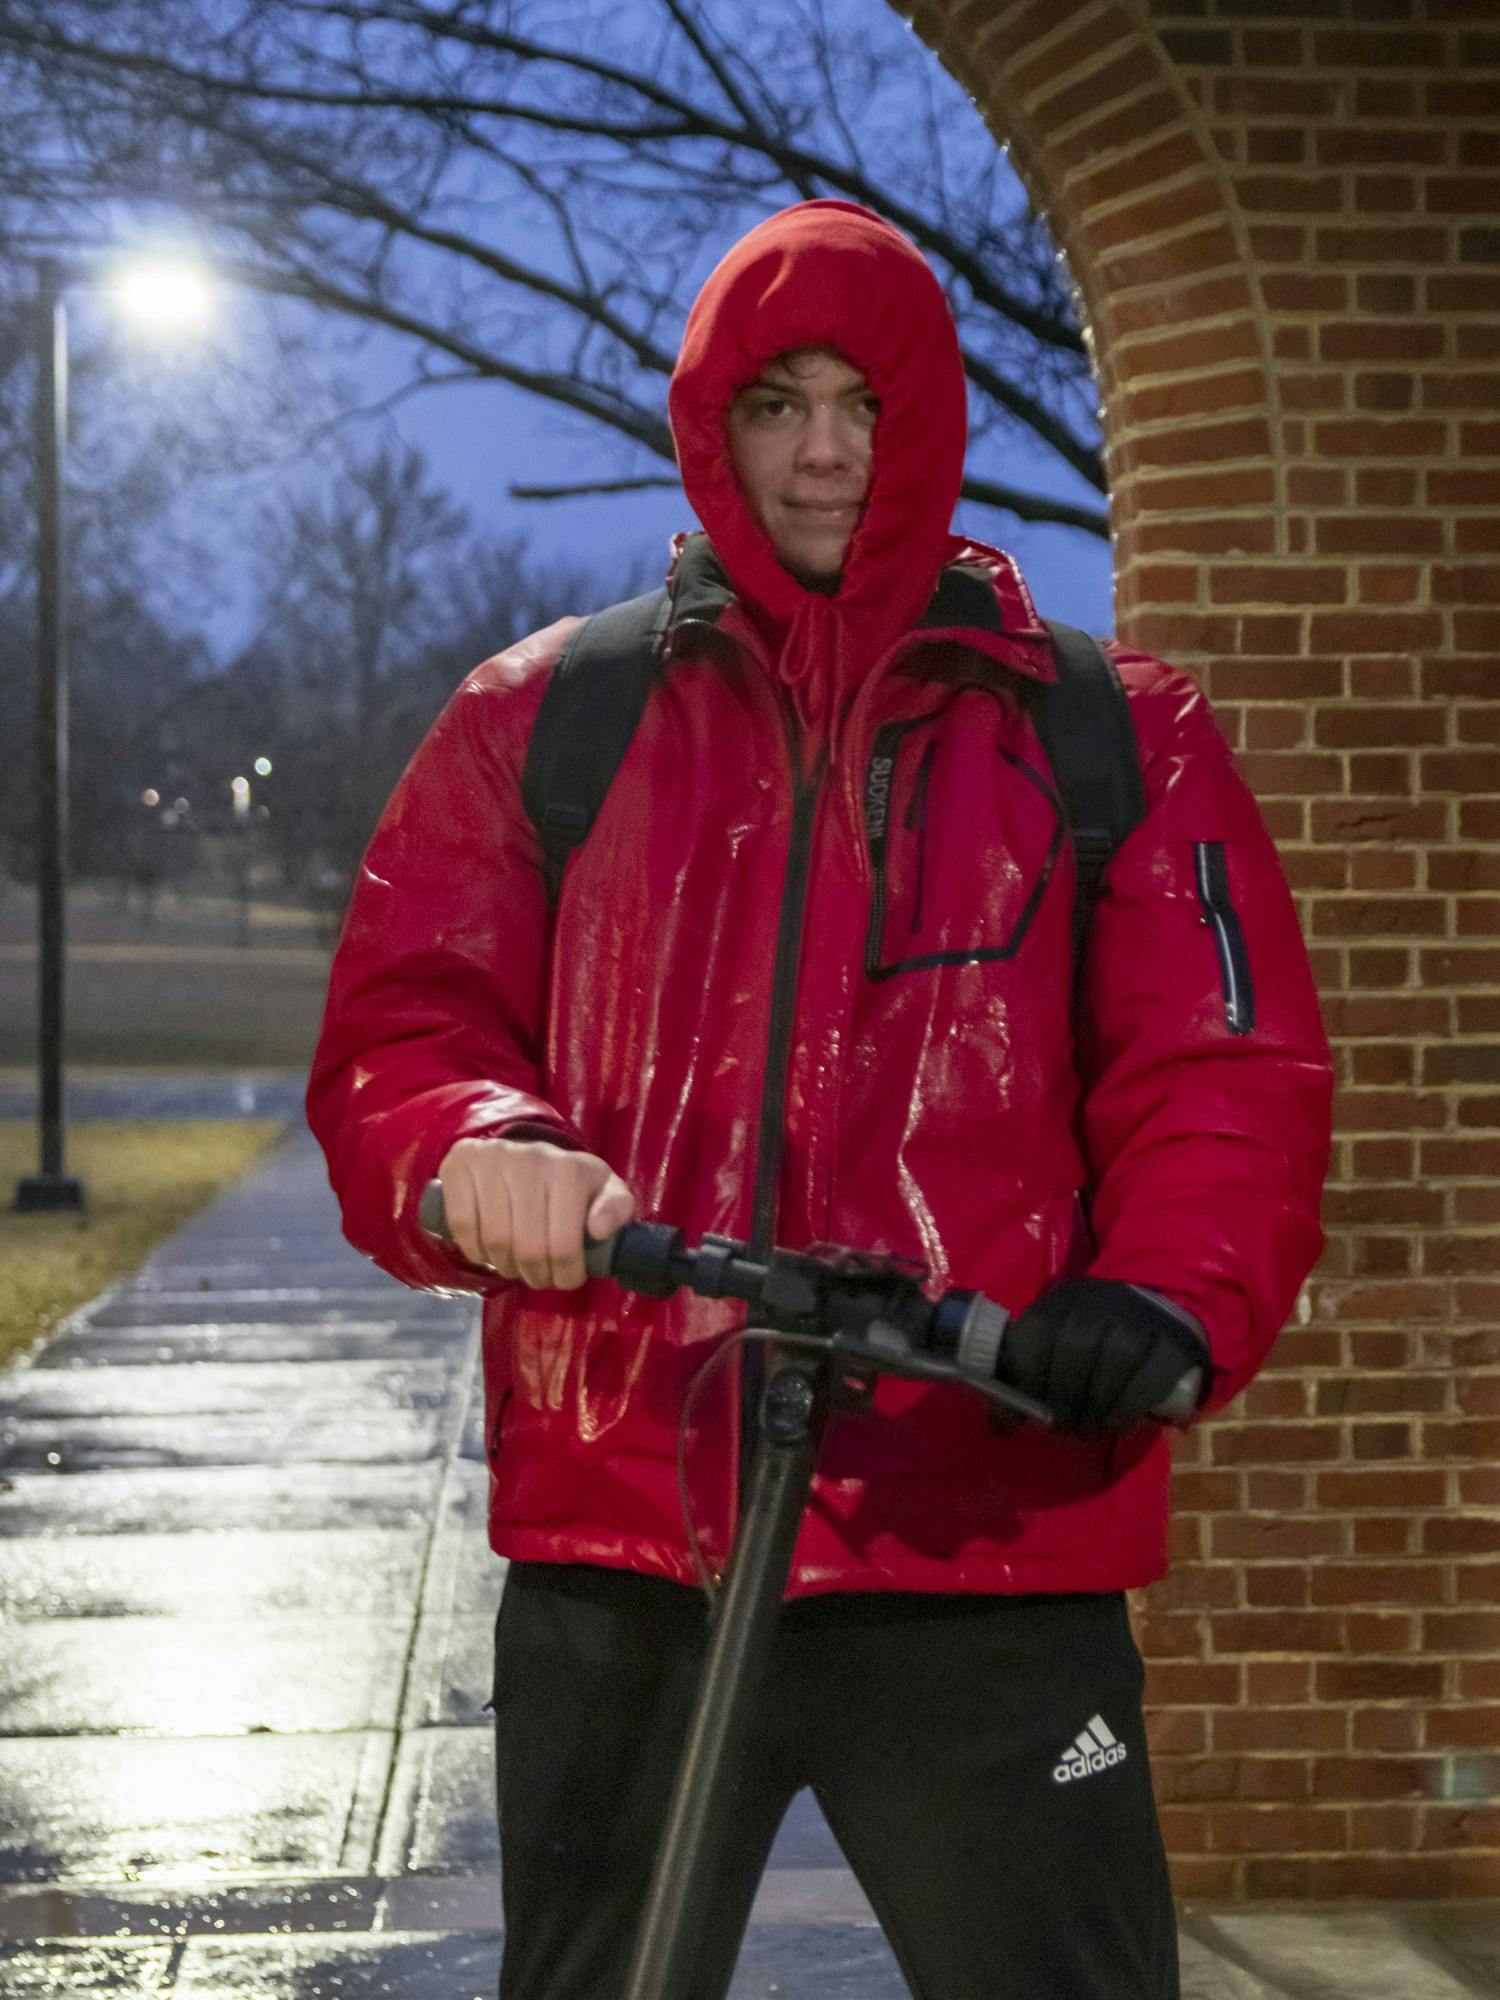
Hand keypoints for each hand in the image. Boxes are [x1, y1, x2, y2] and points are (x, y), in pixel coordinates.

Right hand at [437, 1136, 635, 1289]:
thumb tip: (599, 1230)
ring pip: (494, 1240)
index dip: (565, 1275)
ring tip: (515, 1264)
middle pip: (528, 1248)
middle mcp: (530, 1158)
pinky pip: (462, 1225)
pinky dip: (473, 1249)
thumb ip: (617, 1208)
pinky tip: (487, 1249)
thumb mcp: (602, 1191)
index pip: (564, 1246)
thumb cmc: (568, 1184)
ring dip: (504, 1266)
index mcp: (570, 1169)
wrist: (521, 1154)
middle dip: (535, 1275)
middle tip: (539, 1276)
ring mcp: (492, 1158)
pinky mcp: (460, 1163)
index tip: (565, 1278)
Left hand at [997, 1278, 1210, 1434]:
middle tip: (1060, 1428)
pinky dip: (1125, 1412)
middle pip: (1071, 1358)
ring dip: (1092, 1414)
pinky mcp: (1171, 1345)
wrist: (1162, 1304)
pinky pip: (1144, 1386)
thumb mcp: (1059, 1333)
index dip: (1021, 1385)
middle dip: (1060, 1403)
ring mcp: (1138, 1323)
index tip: (1015, 1420)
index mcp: (1061, 1301)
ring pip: (1107, 1374)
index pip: (1032, 1340)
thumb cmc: (1098, 1330)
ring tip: (1086, 1431)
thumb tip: (999, 1422)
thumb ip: (1029, 1367)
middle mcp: (1098, 1305)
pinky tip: (1115, 1425)